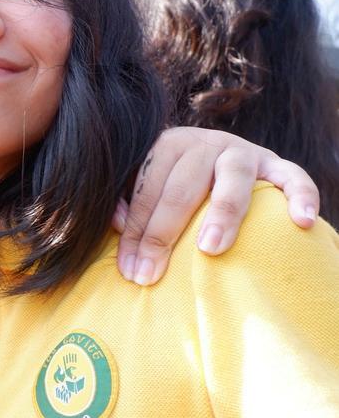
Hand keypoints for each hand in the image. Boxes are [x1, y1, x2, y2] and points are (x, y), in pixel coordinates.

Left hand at [115, 127, 319, 284]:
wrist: (218, 157)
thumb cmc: (175, 182)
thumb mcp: (147, 183)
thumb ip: (128, 200)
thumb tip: (116, 223)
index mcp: (168, 145)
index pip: (147, 191)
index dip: (135, 231)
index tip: (129, 270)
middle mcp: (205, 143)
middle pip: (181, 189)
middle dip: (162, 235)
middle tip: (150, 273)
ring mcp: (243, 152)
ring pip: (233, 179)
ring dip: (222, 214)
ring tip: (210, 249)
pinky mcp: (276, 164)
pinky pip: (293, 177)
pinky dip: (301, 196)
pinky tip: (301, 222)